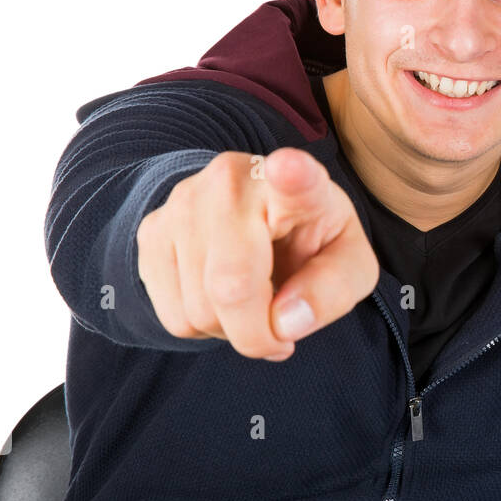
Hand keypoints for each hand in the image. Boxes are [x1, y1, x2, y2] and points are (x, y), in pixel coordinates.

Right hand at [136, 147, 378, 360]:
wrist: (263, 218)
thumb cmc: (312, 240)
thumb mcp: (349, 263)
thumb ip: (334, 289)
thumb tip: (284, 323)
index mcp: (297, 185)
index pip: (295, 177)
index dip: (292, 174)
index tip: (290, 167)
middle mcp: (232, 182)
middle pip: (231, 287)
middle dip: (258, 334)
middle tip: (281, 331)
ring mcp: (183, 203)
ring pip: (197, 311)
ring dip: (230, 330)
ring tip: (253, 301)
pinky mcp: (151, 230)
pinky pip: (173, 316)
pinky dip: (202, 328)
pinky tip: (222, 298)